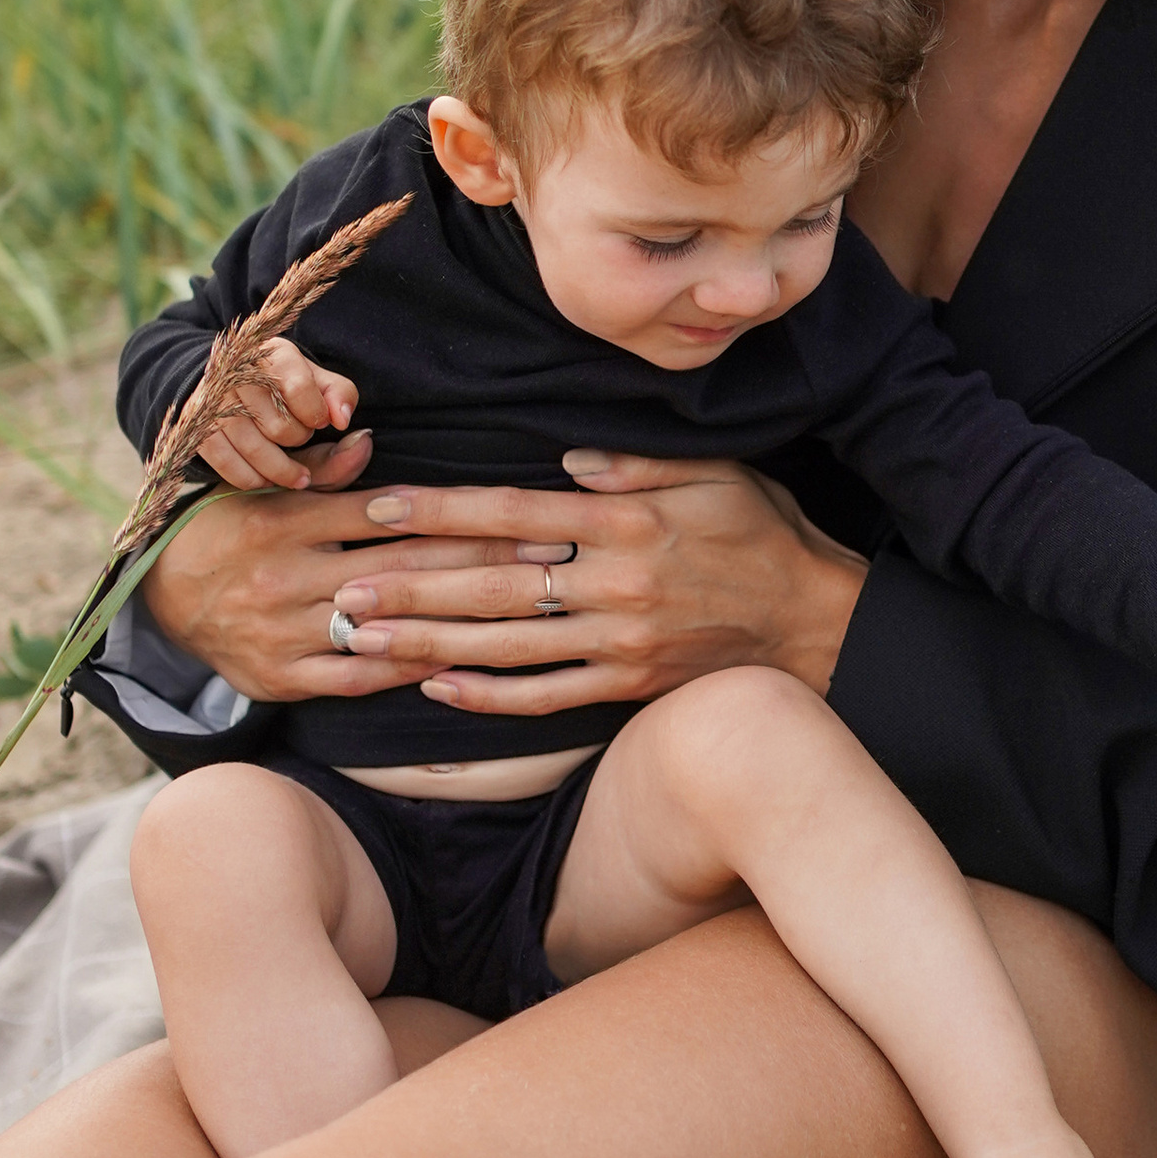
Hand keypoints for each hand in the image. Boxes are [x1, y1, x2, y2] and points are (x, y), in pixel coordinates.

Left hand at [140, 454, 866, 713]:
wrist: (817, 623)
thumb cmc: (761, 534)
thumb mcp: (713, 473)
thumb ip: (636, 464)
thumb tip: (564, 459)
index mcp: (626, 521)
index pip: (513, 513)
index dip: (441, 511)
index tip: (379, 506)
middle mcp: (615, 584)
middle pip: (492, 586)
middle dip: (410, 588)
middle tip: (339, 590)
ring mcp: (619, 643)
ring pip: (505, 647)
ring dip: (427, 645)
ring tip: (362, 642)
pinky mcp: (627, 686)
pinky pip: (546, 698)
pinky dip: (488, 697)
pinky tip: (435, 689)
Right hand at [194, 339, 361, 492]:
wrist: (233, 378)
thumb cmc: (285, 381)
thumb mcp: (317, 379)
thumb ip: (339, 395)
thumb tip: (342, 419)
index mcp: (271, 353)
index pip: (299, 388)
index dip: (316, 414)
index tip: (320, 422)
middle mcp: (237, 372)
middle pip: (277, 425)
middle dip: (298, 439)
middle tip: (301, 437)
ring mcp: (213, 399)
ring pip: (252, 447)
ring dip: (280, 469)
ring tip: (299, 477)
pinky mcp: (197, 423)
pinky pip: (225, 461)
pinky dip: (249, 477)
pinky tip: (266, 480)